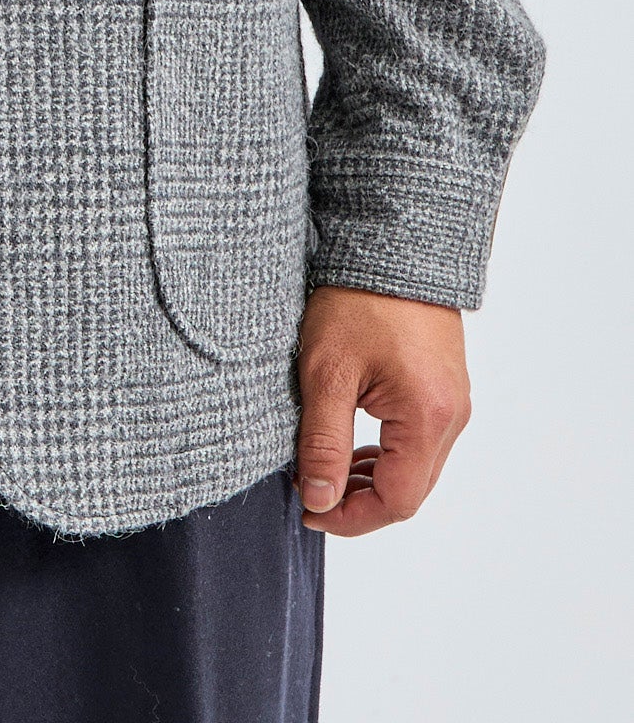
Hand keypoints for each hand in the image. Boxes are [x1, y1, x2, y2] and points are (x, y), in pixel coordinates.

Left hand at [293, 285, 470, 535]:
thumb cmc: (356, 298)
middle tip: (309, 491)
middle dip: (359, 501)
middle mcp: (452, 415)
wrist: (389, 242)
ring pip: (415, 467)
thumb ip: (324, 444)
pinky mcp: (443, 386)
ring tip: (323, 469)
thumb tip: (320, 501)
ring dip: (371, 477)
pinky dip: (385, 452)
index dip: (351, 517)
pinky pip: (418, 439)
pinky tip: (350, 443)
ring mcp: (452, 400)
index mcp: (428, 416)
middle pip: (410, 490)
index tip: (310, 510)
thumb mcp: (326, 373)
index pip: (397, 501)